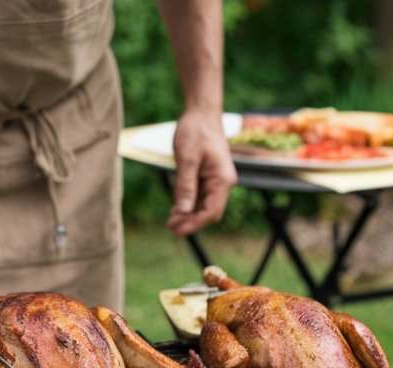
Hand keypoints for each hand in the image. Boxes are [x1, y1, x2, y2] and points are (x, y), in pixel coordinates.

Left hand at [166, 111, 237, 236]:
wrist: (201, 112)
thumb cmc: (196, 131)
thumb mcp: (187, 158)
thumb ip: (185, 185)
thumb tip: (183, 211)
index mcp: (222, 179)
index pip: (211, 211)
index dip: (195, 224)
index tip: (177, 230)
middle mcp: (223, 183)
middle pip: (209, 212)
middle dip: (191, 222)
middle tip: (170, 228)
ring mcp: (216, 180)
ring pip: (203, 206)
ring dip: (188, 215)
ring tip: (170, 222)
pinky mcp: (207, 176)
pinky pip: (199, 196)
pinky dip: (188, 205)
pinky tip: (175, 210)